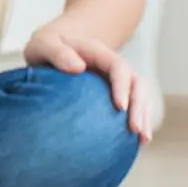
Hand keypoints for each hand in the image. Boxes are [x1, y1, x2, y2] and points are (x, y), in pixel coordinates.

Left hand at [22, 22, 151, 141]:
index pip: (118, 66)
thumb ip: (57, 53)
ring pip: (138, 94)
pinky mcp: (112, 90)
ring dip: (143, 115)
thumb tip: (77, 67)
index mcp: (96, 51)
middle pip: (135, 82)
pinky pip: (130, 104)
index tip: (120, 106)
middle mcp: (110, 63)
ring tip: (143, 139)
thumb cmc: (45, 47)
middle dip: (138, 106)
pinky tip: (135, 140)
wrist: (50, 46)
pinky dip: (136, 119)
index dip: (122, 86)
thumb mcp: (44, 46)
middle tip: (136, 129)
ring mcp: (114, 77)